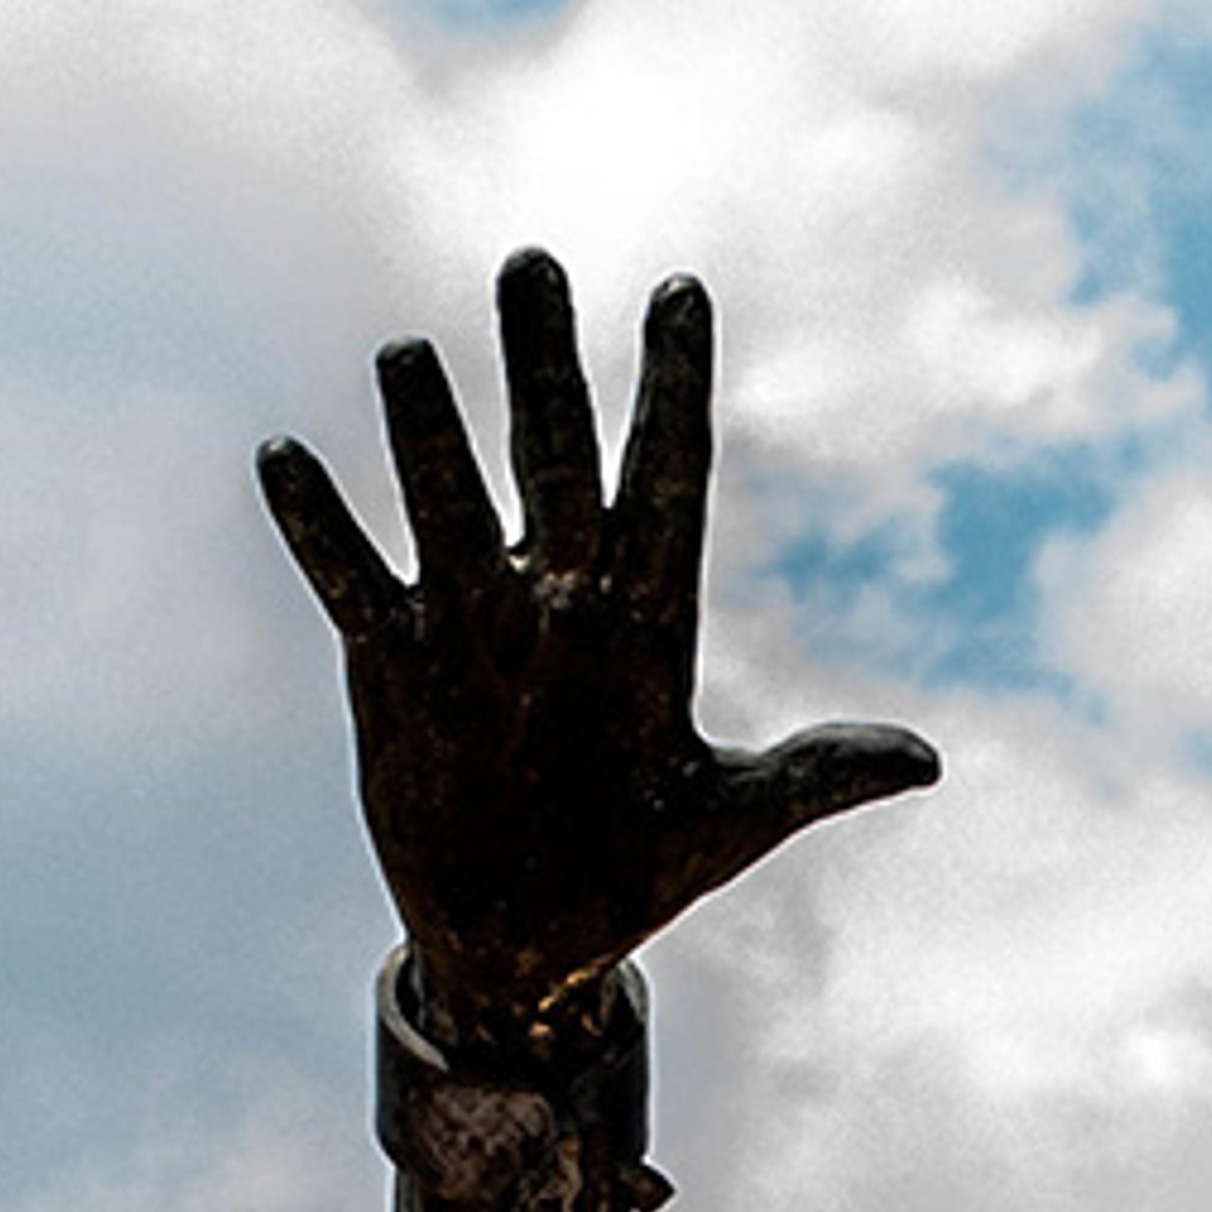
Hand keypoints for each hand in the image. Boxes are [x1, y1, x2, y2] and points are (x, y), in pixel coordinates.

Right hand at [257, 252, 937, 1039]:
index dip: (674, 389)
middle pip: (554, 456)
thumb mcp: (730, 826)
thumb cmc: (637, 877)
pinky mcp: (393, 662)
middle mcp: (558, 597)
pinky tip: (285, 456)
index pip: (667, 480)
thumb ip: (815, 777)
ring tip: (407, 357)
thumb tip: (927, 762)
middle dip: (544, 367)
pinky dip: (319, 525)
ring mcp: (470, 621)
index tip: (682, 291)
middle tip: (532, 265)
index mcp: (647, 621)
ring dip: (427, 432)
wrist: (530, 945)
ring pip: (446, 497)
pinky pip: (348, 575)